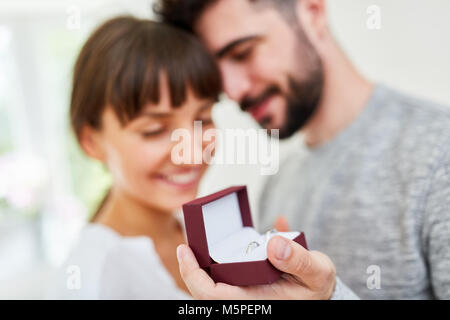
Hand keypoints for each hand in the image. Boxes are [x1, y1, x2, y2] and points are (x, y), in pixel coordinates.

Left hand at [176, 216, 336, 299]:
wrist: (323, 292)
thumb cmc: (318, 286)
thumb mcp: (318, 272)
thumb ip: (299, 260)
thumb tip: (274, 244)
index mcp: (255, 301)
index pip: (212, 295)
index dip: (193, 275)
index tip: (185, 250)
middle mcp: (246, 297)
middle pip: (206, 289)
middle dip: (191, 267)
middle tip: (187, 242)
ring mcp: (246, 290)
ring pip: (214, 280)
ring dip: (204, 262)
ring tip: (199, 240)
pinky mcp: (249, 281)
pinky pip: (228, 271)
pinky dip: (221, 256)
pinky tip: (230, 237)